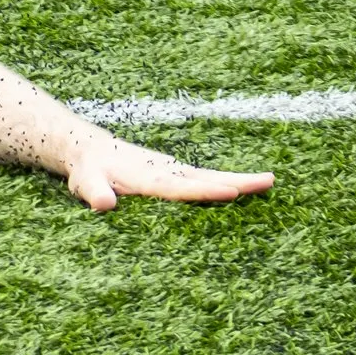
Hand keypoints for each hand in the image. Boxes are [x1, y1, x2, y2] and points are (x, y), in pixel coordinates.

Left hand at [64, 134, 273, 210]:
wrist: (88, 149)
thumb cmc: (88, 170)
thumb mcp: (85, 182)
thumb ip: (94, 193)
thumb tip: (103, 205)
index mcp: (149, 177)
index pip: (181, 188)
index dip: (205, 191)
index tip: (231, 192)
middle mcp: (167, 172)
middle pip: (207, 178)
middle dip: (238, 181)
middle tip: (270, 181)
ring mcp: (173, 171)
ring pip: (210, 177)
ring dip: (239, 180)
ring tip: (270, 182)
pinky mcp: (175, 174)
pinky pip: (205, 180)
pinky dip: (227, 182)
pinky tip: (245, 190)